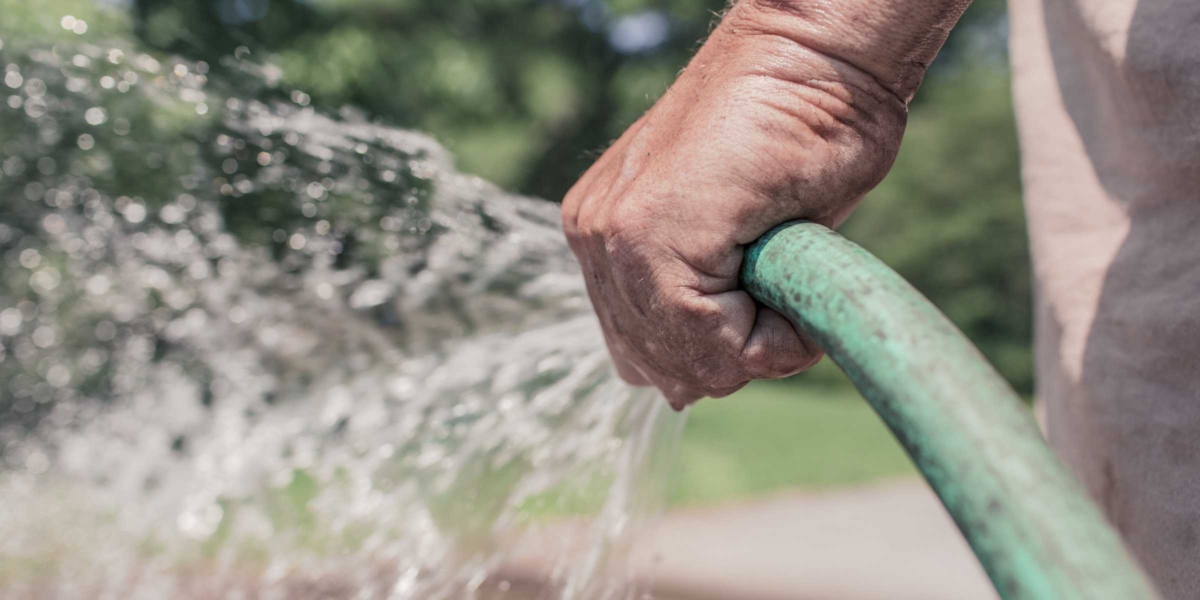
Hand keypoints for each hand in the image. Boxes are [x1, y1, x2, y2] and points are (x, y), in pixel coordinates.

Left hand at [562, 1, 926, 407]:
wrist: (819, 55)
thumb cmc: (801, 133)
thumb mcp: (743, 241)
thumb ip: (701, 303)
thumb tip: (679, 392)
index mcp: (608, 237)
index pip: (649, 354)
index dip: (725, 352)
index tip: (773, 297)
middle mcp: (595, 238)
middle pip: (663, 369)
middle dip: (736, 355)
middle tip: (782, 290)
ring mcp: (611, 235)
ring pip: (687, 364)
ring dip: (757, 344)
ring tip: (787, 276)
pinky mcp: (646, 234)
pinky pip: (711, 343)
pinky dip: (773, 337)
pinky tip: (790, 277)